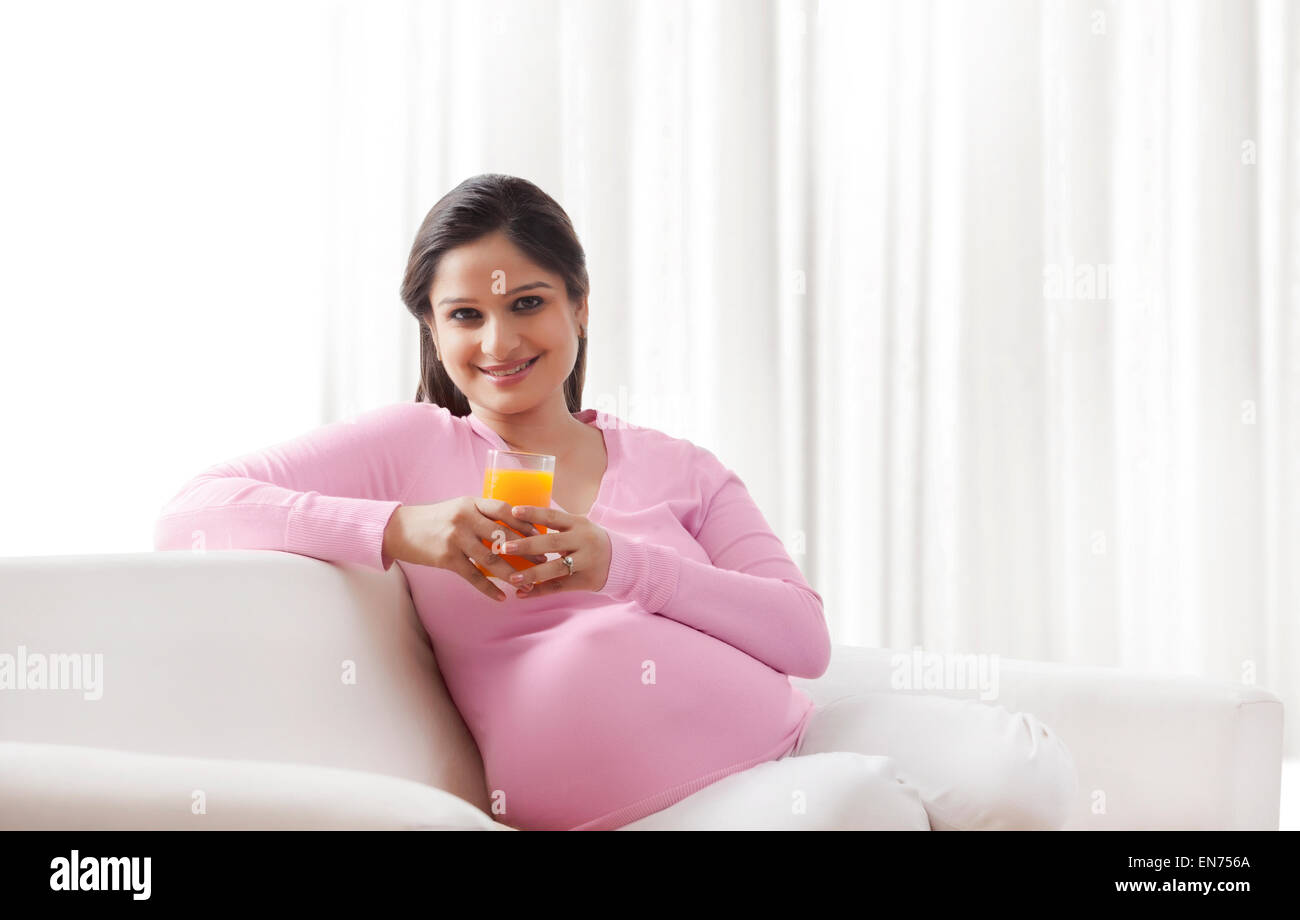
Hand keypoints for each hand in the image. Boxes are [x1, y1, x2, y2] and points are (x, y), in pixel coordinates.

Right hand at [381, 497, 548, 601]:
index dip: (525, 522)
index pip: (504, 509)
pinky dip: (489, 589)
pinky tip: (501, 597)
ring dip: (513, 573)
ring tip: (528, 583)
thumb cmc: (434, 520)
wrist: (399, 530)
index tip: (542, 534)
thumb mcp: (458, 508)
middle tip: (543, 562)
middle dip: (527, 550)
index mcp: (471, 503)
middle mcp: (465, 518)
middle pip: (503, 535)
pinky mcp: (446, 558)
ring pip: (492, 558)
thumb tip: (512, 528)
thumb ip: (481, 515)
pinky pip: (473, 576)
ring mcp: (456, 538)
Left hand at [495, 505, 611, 598]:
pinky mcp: (586, 580)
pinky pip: (559, 586)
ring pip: (556, 568)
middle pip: (552, 542)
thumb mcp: (578, 528)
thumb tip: (519, 518)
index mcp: (578, 523)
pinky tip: (522, 594)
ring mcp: (586, 561)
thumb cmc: (589, 541)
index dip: (533, 513)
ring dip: (532, 574)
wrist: (621, 561)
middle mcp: (583, 540)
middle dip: (527, 545)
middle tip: (504, 547)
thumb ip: (555, 525)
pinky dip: (540, 591)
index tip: (513, 511)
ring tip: (512, 578)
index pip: (553, 516)